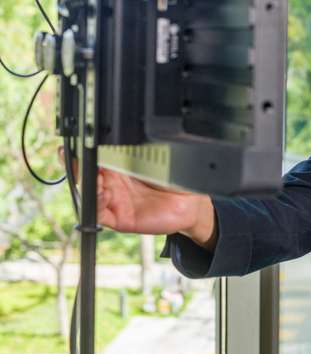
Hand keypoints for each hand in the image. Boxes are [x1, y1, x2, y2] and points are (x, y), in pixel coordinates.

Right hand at [58, 146, 216, 249]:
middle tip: (76, 160)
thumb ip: (135, 150)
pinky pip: (100, 213)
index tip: (74, 145)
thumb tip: (120, 134)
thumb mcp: (156, 158)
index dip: (81, 151)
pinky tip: (104, 193)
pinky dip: (96, 203)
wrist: (192, 201)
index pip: (93, 157)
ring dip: (86, 185)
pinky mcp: (119, 219)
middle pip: (84, 175)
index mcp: (119, 165)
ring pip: (88, 194)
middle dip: (76, 166)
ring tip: (95, 177)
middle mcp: (113, 183)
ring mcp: (114, 201)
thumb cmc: (174, 177)